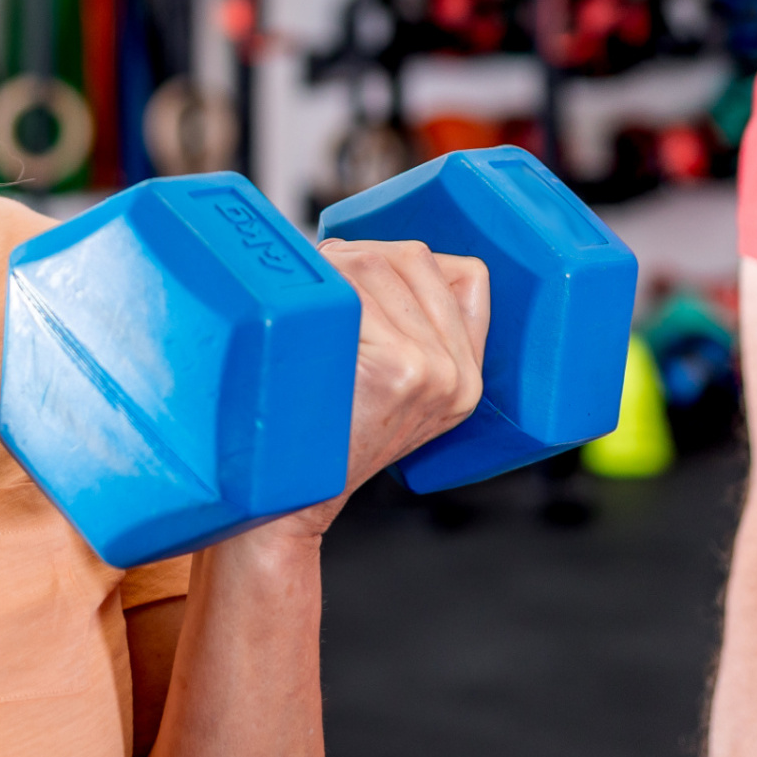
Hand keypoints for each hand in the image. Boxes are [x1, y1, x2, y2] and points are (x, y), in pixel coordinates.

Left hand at [279, 238, 489, 536]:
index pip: (465, 274)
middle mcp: (457, 376)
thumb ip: (415, 334)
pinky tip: (301, 318)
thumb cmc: (324, 439)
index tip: (363, 279)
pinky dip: (317, 291)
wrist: (289, 501)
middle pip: (415, 258)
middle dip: (360, 255)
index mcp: (468, 380)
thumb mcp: (394, 396)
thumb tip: (393, 259)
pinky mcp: (393, 368)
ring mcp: (429, 372)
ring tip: (308, 302)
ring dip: (331, 266)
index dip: (406, 262)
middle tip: (320, 283)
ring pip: (376, 264)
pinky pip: (349, 290)